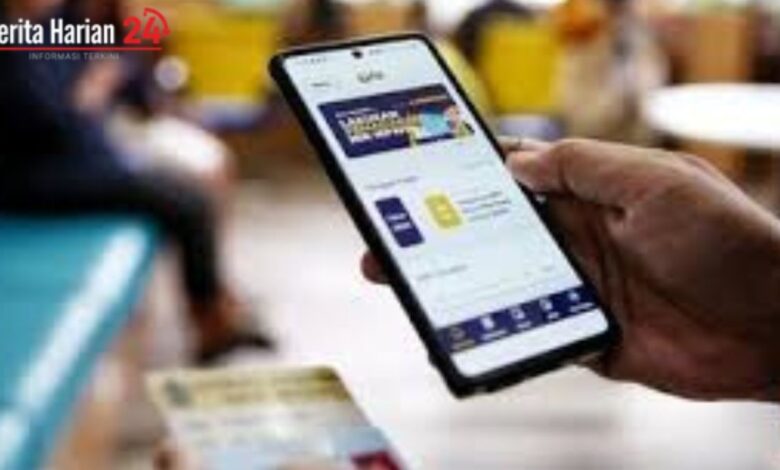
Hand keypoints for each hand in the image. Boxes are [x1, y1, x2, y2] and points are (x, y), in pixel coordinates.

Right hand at [362, 139, 779, 400]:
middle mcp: (580, 241)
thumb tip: (517, 162)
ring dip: (458, 287)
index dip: (467, 180)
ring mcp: (580, 290)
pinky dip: (496, 332)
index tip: (418, 179)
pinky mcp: (586, 335)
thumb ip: (585, 168)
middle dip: (442, 238)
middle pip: (494, 237)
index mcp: (592, 196)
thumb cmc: (728, 242)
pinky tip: (460, 331)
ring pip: (502, 284)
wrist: (775, 327)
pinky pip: (530, 332)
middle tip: (389, 245)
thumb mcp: (656, 183)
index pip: (516, 182)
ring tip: (409, 289)